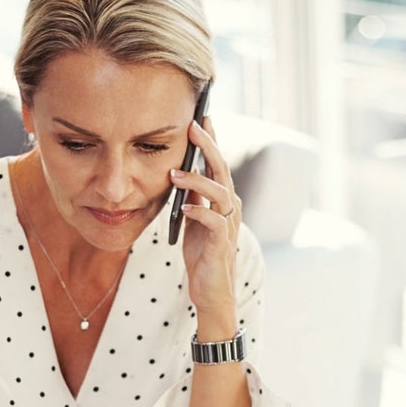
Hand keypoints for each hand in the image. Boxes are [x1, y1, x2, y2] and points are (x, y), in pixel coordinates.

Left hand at [169, 116, 241, 315]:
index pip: (217, 162)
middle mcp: (230, 207)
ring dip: (197, 180)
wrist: (212, 290)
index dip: (211, 140)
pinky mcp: (221, 244)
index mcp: (223, 199)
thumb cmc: (202, 253)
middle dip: (208, 146)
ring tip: (175, 173)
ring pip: (220, 192)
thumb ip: (192, 196)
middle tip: (194, 125)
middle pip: (221, 169)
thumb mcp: (194, 218)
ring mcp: (228, 225)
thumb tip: (178, 171)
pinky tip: (186, 208)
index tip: (201, 116)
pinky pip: (214, 222)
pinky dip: (200, 212)